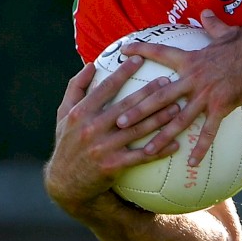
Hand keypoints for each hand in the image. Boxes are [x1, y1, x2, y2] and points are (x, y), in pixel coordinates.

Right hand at [44, 59, 187, 210]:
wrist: (65, 182)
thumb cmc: (68, 143)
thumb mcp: (63, 115)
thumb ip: (75, 88)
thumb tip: (91, 65)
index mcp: (80, 113)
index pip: (105, 87)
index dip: (123, 72)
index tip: (140, 58)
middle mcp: (91, 128)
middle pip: (127, 106)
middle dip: (149, 92)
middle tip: (169, 81)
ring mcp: (103, 147)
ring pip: (138, 130)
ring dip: (160, 118)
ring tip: (178, 108)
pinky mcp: (113, 165)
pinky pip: (141, 156)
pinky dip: (159, 150)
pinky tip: (176, 144)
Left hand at [116, 10, 241, 167]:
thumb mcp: (225, 31)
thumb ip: (212, 24)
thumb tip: (206, 12)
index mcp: (190, 60)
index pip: (160, 54)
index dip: (140, 50)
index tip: (123, 50)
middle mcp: (192, 78)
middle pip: (159, 97)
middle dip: (137, 110)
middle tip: (118, 123)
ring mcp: (206, 94)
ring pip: (178, 118)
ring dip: (161, 135)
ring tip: (147, 150)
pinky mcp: (222, 105)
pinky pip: (209, 130)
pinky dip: (200, 148)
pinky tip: (192, 162)